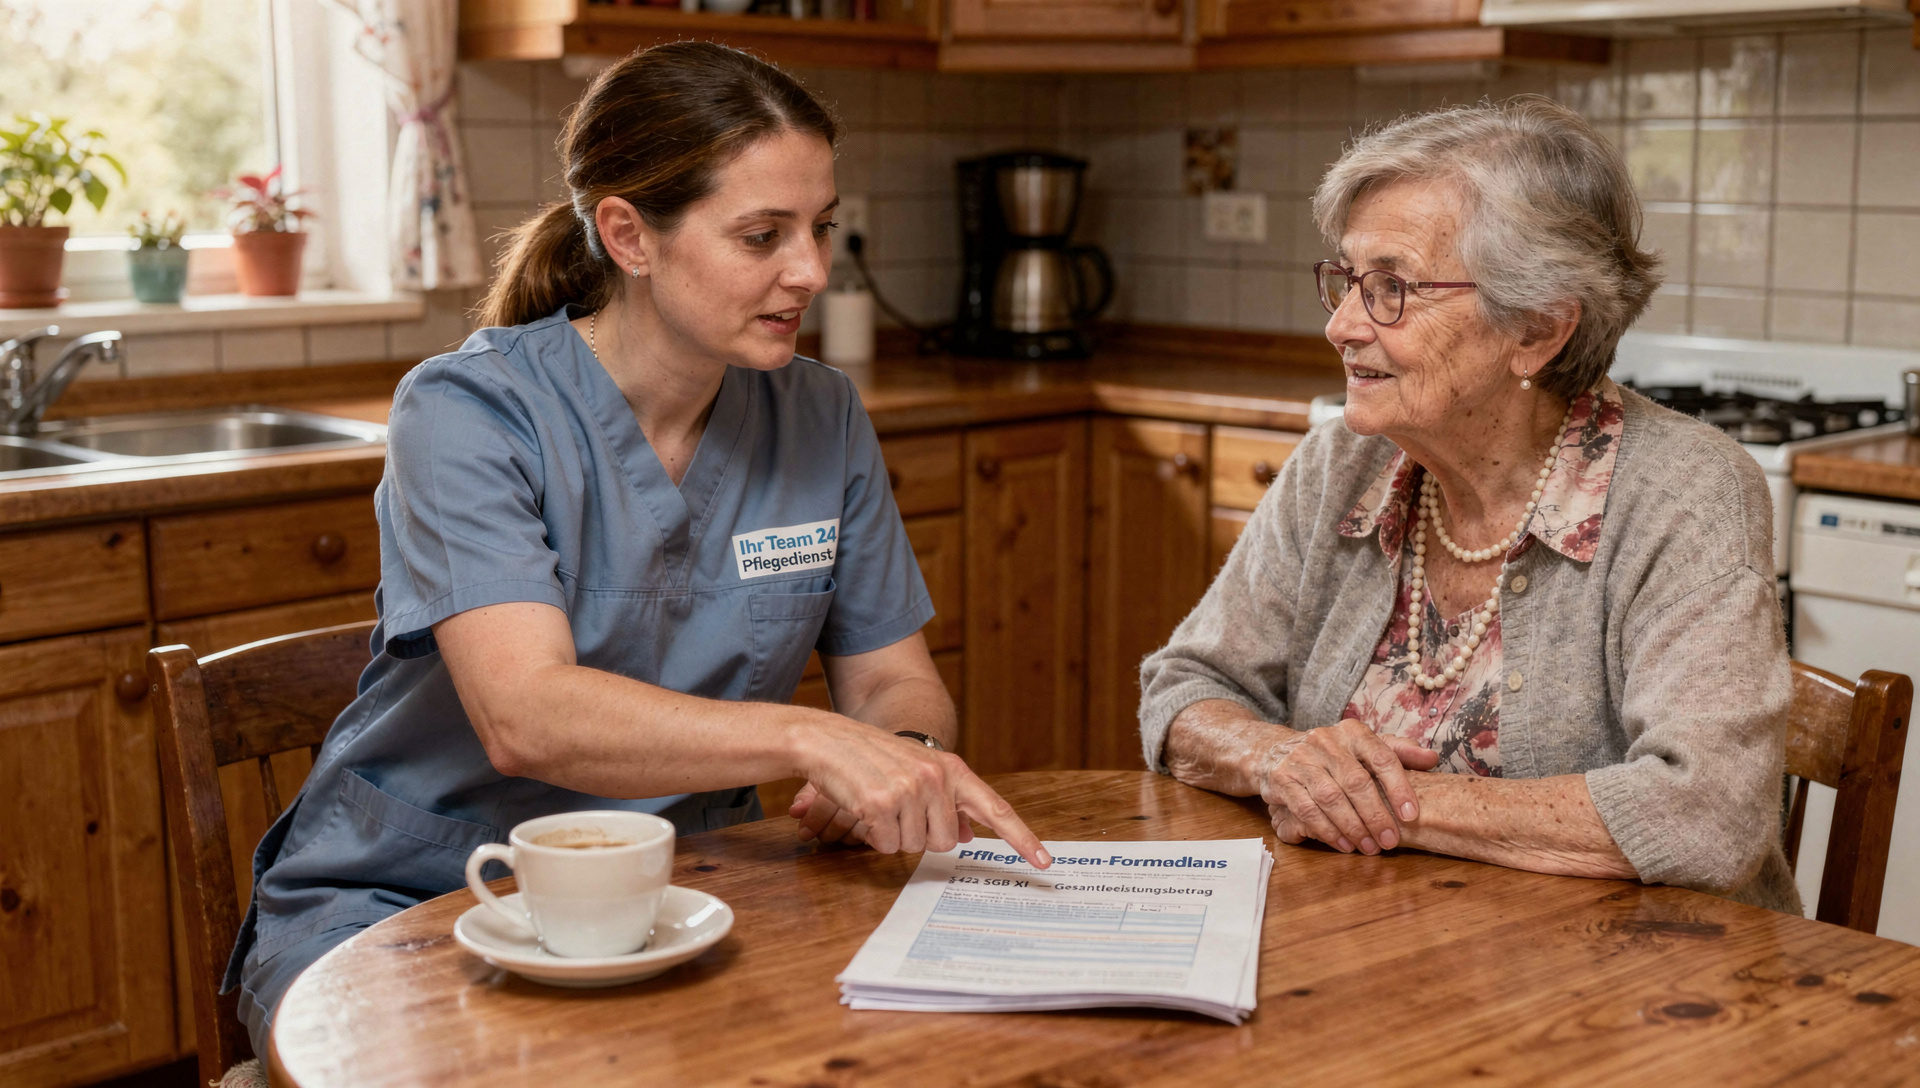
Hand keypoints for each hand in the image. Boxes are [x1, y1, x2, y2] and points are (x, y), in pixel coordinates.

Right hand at [793, 724, 1051, 867]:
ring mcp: (910, 790)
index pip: (995, 808)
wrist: (827, 740)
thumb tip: (967, 834)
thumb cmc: (873, 759)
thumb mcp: (917, 772)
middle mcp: (936, 778)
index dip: (1022, 838)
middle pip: (944, 842)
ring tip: (878, 804)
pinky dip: (873, 836)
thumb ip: (947, 801)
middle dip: (920, 836)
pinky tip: (864, 808)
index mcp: (951, 769)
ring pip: (913, 846)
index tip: (1045, 862)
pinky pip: (886, 845)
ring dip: (893, 834)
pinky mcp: (882, 803)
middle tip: (898, 810)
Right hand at [1256, 719, 1437, 854]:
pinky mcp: (1283, 780)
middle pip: (1356, 782)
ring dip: (1353, 827)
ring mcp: (1301, 759)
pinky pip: (1307, 809)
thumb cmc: (1331, 755)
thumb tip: (1431, 759)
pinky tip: (1344, 844)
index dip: (1398, 787)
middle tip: (1390, 841)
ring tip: (1369, 847)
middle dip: (1375, 815)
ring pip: (1331, 798)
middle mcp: (1325, 741)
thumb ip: (1398, 752)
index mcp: (1352, 732)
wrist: (1274, 752)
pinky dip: (1328, 831)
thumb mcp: (1363, 747)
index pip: (1381, 757)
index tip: (1411, 815)